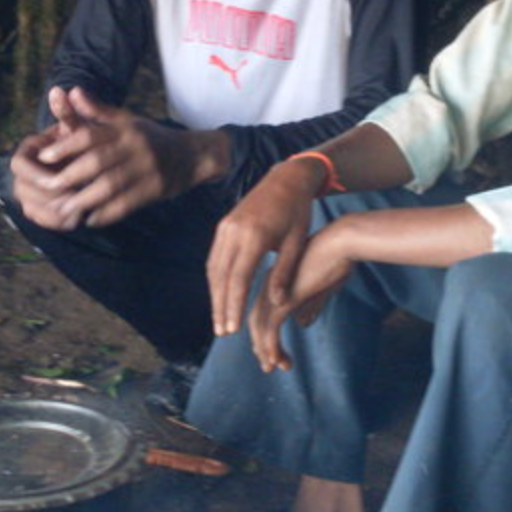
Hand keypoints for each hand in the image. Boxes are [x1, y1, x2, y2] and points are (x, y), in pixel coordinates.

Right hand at [8, 123, 85, 230]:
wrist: (76, 161)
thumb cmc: (76, 142)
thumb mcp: (73, 128)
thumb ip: (67, 113)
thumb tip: (59, 90)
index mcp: (24, 153)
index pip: (19, 167)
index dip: (39, 175)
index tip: (62, 179)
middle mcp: (19, 176)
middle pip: (26, 192)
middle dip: (52, 196)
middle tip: (78, 198)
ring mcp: (25, 195)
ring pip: (34, 209)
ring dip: (58, 211)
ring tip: (83, 208)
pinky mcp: (35, 210)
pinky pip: (42, 221)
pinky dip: (60, 222)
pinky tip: (80, 217)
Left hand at [31, 87, 217, 228]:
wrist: (193, 155)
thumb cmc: (151, 138)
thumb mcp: (127, 120)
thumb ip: (97, 111)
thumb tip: (71, 91)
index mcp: (125, 128)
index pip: (90, 135)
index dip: (64, 146)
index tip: (43, 158)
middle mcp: (136, 146)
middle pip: (97, 162)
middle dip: (70, 176)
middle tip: (48, 189)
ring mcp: (147, 168)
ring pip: (111, 185)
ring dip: (85, 199)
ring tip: (65, 209)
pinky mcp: (156, 189)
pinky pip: (127, 204)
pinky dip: (107, 213)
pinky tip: (91, 219)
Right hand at [207, 156, 323, 336]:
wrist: (286, 179)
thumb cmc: (298, 212)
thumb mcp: (297, 243)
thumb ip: (285, 272)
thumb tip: (279, 304)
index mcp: (255, 236)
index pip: (239, 279)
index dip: (234, 306)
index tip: (234, 329)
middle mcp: (234, 231)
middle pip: (221, 277)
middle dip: (220, 307)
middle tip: (221, 332)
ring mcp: (225, 227)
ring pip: (214, 268)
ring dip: (214, 295)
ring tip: (219, 319)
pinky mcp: (223, 225)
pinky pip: (215, 257)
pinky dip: (216, 279)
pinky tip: (219, 295)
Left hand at [247, 221, 354, 371]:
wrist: (341, 244)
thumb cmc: (337, 260)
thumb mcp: (322, 287)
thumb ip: (311, 304)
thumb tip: (302, 323)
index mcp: (277, 281)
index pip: (264, 311)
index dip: (266, 333)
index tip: (275, 351)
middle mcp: (270, 286)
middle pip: (257, 321)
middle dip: (261, 345)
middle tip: (270, 365)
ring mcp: (275, 292)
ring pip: (260, 328)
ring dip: (265, 350)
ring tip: (274, 367)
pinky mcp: (283, 300)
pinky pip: (271, 330)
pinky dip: (271, 347)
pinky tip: (278, 360)